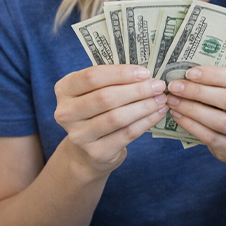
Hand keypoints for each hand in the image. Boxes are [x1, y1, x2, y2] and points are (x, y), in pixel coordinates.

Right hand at [53, 65, 167, 172]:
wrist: (88, 150)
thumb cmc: (96, 111)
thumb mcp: (95, 91)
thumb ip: (113, 80)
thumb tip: (146, 75)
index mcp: (64, 90)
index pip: (92, 77)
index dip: (121, 73)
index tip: (145, 72)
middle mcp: (65, 113)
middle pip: (105, 97)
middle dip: (137, 90)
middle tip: (158, 86)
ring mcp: (79, 136)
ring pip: (117, 117)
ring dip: (144, 106)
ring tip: (161, 99)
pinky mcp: (96, 153)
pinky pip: (126, 134)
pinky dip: (146, 122)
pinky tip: (158, 114)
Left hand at [165, 67, 225, 161]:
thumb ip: (219, 79)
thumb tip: (186, 74)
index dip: (214, 75)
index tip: (190, 73)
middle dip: (198, 92)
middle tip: (175, 86)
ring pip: (219, 120)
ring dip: (191, 109)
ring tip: (172, 101)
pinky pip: (211, 137)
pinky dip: (191, 125)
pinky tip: (178, 116)